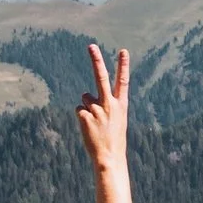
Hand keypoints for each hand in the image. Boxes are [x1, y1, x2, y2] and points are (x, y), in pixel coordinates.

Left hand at [75, 44, 131, 175]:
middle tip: (91, 46)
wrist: (109, 157)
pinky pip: (79, 110)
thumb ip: (103, 104)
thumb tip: (84, 95)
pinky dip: (82, 118)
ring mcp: (97, 110)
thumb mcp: (115, 120)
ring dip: (87, 107)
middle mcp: (110, 104)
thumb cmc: (113, 139)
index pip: (123, 81)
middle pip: (101, 77)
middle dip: (96, 60)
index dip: (123, 65)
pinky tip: (89, 129)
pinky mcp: (85, 116)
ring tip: (95, 123)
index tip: (123, 50)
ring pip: (85, 98)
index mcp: (121, 105)